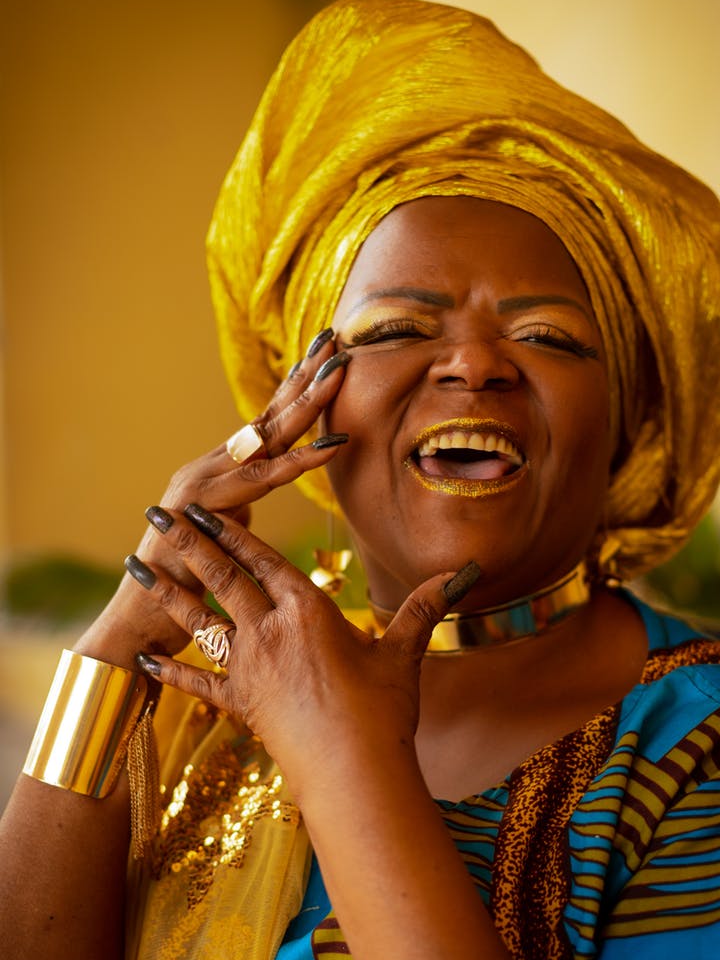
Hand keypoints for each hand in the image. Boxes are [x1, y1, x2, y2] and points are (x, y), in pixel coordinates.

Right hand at [78, 331, 348, 665]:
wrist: (140, 622)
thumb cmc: (185, 591)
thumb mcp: (223, 543)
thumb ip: (238, 516)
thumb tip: (253, 504)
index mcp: (218, 475)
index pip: (264, 425)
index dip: (293, 390)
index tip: (323, 358)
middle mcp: (210, 469)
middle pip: (267, 416)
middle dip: (302, 375)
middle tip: (334, 338)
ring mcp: (205, 482)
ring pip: (268, 436)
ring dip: (307, 401)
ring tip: (339, 369)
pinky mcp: (209, 505)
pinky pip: (267, 479)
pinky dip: (303, 460)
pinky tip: (334, 443)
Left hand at [128, 506, 478, 800]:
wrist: (353, 771)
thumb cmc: (383, 711)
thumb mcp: (405, 653)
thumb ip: (424, 607)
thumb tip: (465, 573)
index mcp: (308, 611)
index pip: (263, 559)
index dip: (233, 530)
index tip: (207, 506)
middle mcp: (270, 632)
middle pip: (222, 576)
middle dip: (188, 541)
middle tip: (159, 513)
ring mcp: (249, 669)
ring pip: (199, 618)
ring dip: (167, 590)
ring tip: (136, 563)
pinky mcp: (240, 706)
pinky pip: (197, 683)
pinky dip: (170, 670)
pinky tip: (143, 658)